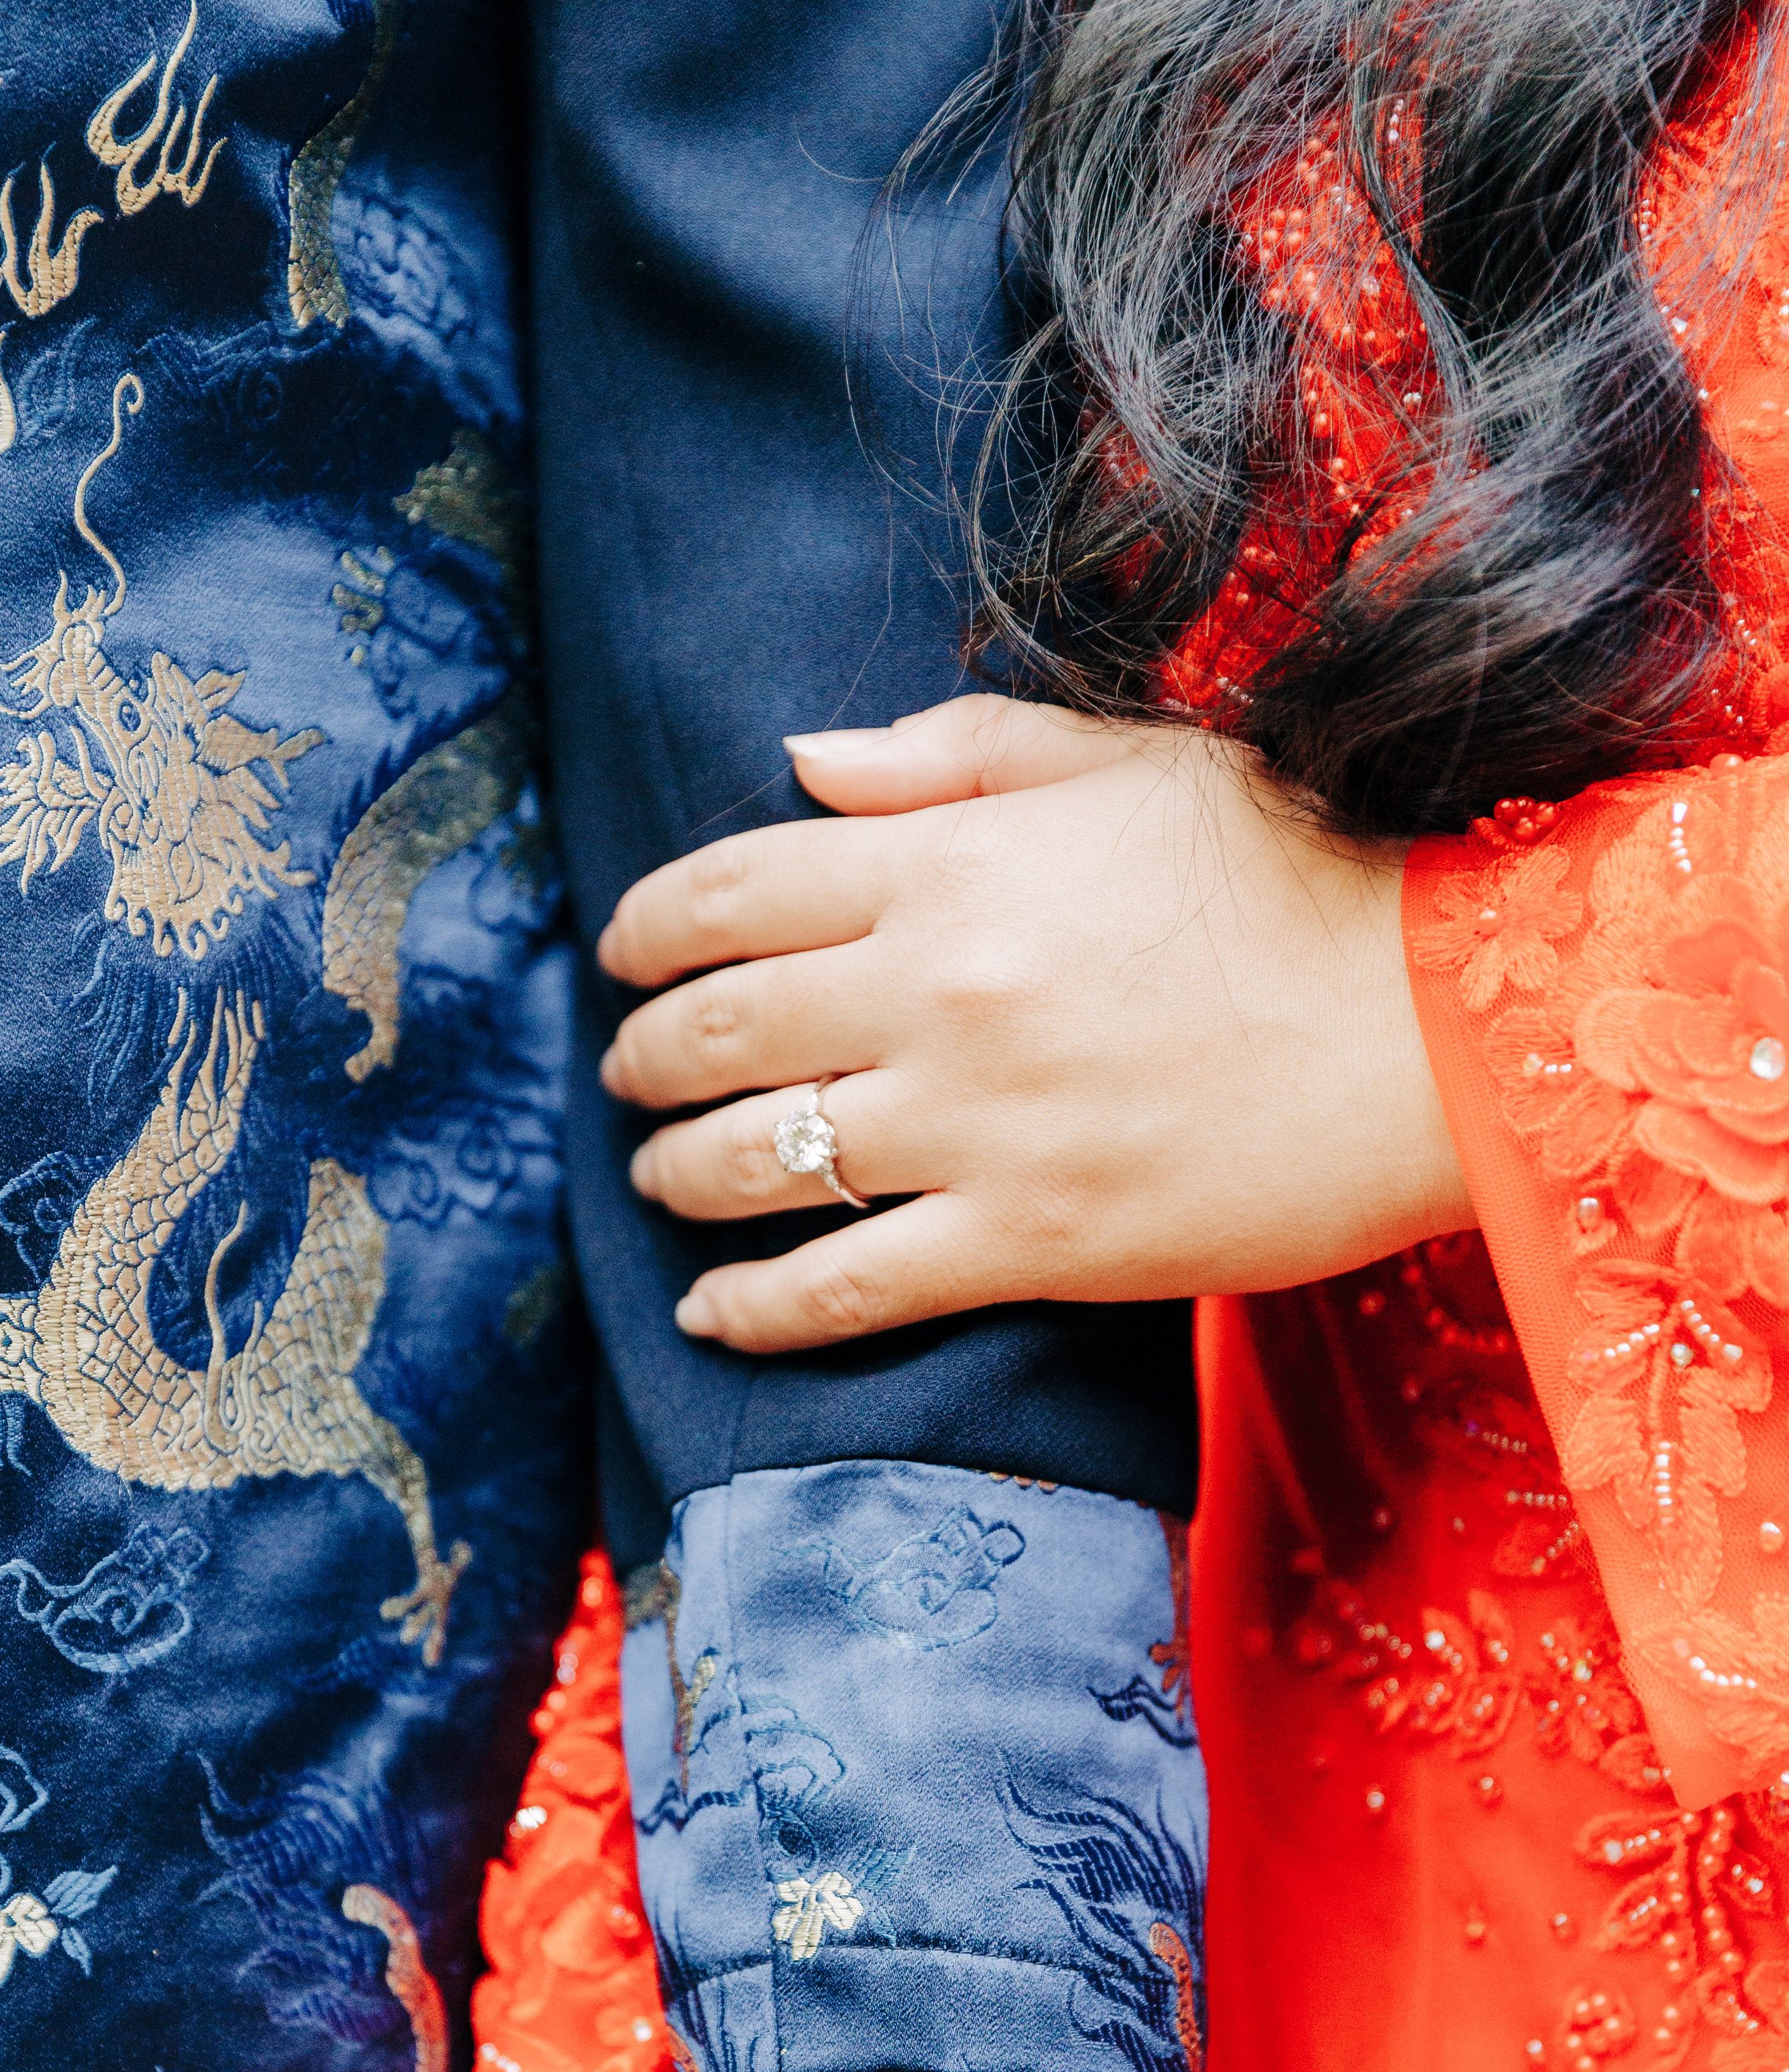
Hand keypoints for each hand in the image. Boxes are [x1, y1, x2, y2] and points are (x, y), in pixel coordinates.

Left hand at [600, 694, 1473, 1351]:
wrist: (1448, 1026)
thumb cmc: (1307, 875)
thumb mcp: (1137, 767)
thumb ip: (957, 755)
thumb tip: (799, 765)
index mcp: (955, 860)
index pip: (730, 889)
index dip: (647, 929)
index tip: (622, 954)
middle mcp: (940, 989)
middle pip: (722, 1028)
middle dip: (646, 1055)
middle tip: (628, 1071)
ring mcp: (980, 1125)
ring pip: (758, 1161)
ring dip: (676, 1174)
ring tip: (656, 1178)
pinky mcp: (1031, 1242)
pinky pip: (845, 1289)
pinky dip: (756, 1310)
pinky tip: (710, 1315)